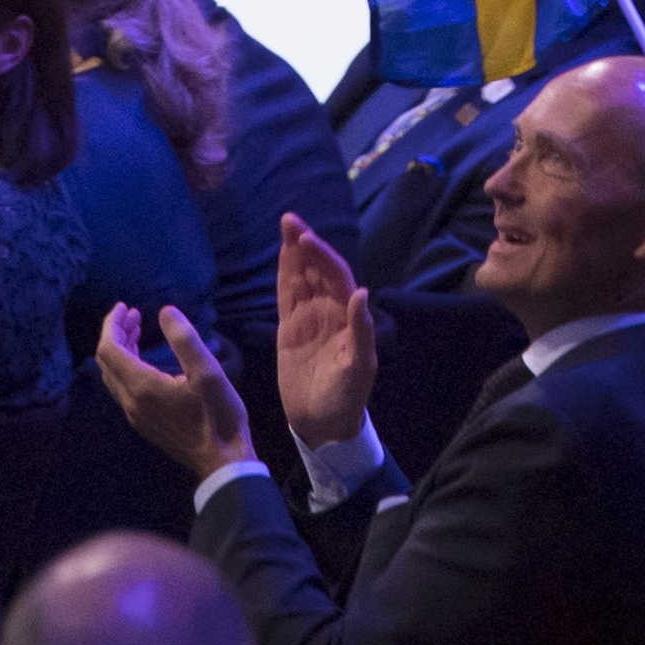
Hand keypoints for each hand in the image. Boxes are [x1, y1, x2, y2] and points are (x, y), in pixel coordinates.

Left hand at [93, 301, 251, 475]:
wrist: (221, 461)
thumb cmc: (218, 415)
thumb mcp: (208, 372)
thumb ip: (184, 339)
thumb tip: (165, 311)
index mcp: (142, 387)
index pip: (109, 349)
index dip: (112, 324)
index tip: (125, 306)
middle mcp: (131, 402)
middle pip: (107, 361)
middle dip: (115, 333)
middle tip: (134, 313)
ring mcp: (135, 415)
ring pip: (113, 375)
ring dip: (120, 349)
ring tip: (138, 329)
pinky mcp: (143, 422)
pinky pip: (122, 388)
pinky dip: (126, 366)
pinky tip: (145, 359)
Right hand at [274, 211, 377, 448]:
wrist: (323, 424)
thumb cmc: (348, 398)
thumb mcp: (359, 368)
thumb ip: (362, 331)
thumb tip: (362, 293)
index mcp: (348, 316)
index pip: (335, 276)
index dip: (322, 256)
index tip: (306, 237)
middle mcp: (329, 311)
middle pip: (317, 269)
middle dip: (305, 244)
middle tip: (289, 219)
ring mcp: (309, 319)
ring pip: (301, 278)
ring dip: (294, 253)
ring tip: (286, 226)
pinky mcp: (290, 330)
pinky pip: (286, 296)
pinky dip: (284, 275)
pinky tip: (282, 257)